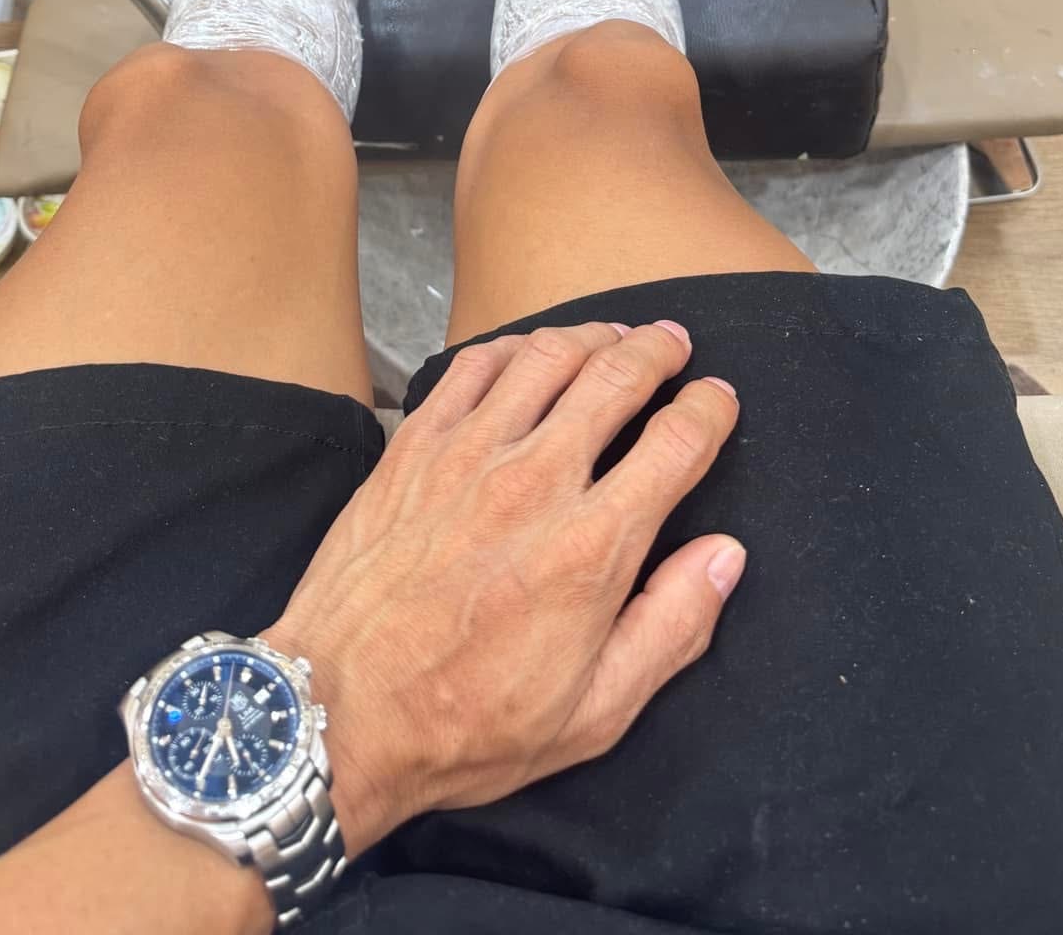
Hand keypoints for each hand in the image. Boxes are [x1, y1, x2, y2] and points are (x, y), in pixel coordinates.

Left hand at [270, 319, 744, 856]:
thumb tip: (725, 555)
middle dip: (658, 350)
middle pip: (615, 377)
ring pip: (546, 356)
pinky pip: (472, 367)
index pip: (676, 443)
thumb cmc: (468, 725)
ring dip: (592, 336)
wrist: (338, 712)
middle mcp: (534, 482)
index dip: (710, 409)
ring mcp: (467, 455)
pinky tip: (528, 353)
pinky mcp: (412, 447)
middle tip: (674, 343)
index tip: (719, 399)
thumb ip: (672, 627)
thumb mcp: (595, 713)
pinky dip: (512, 347)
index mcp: (591, 548)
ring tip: (613, 337)